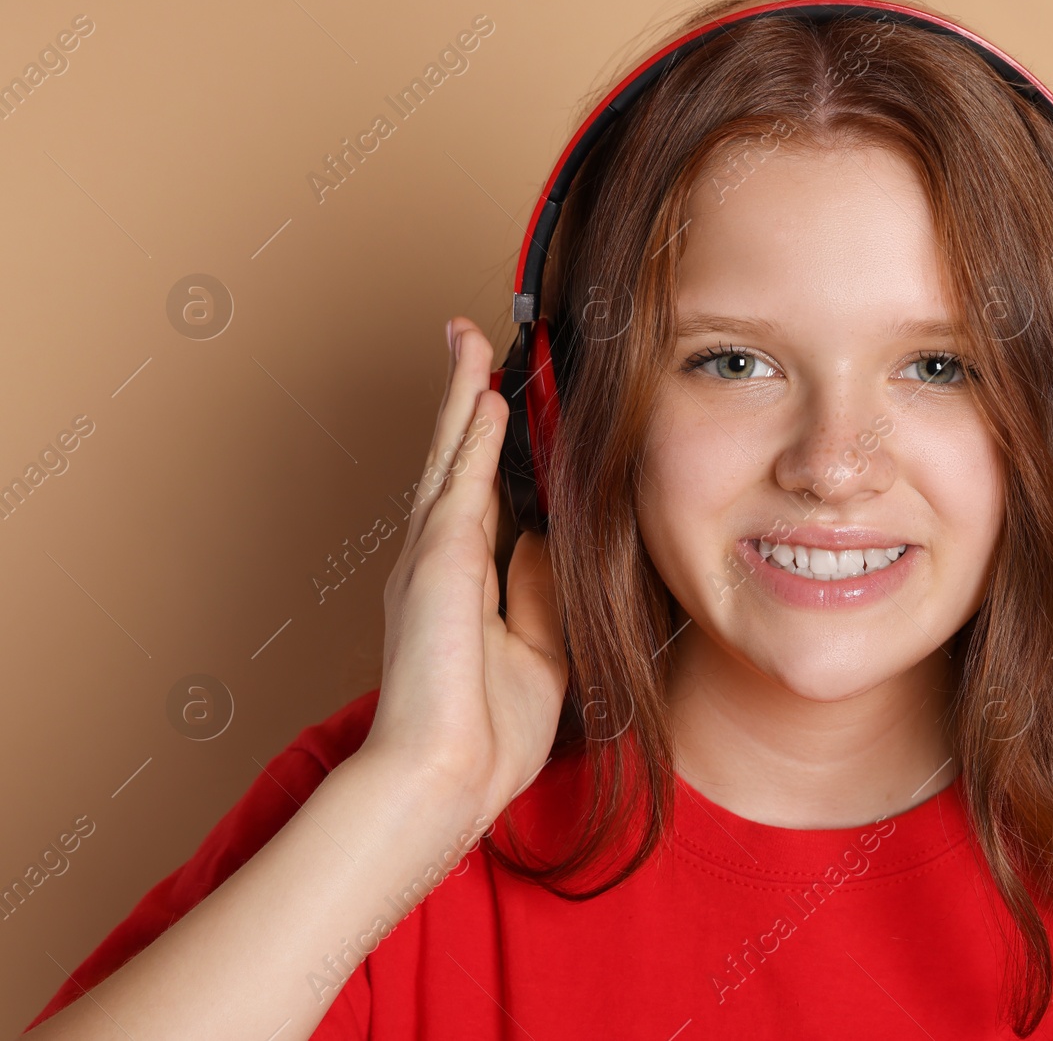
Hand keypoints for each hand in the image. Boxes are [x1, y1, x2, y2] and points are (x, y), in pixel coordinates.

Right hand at [358, 316, 568, 822]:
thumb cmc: (486, 735)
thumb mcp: (538, 649)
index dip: (490, 448)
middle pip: (455, 462)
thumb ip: (540, 589)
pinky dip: (471, 432)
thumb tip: (550, 536)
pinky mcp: (437, 559)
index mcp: (461, 584)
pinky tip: (485, 392)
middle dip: (465, 402)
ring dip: (463, 397)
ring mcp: (431, 557)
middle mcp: (438, 561)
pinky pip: (459, 480)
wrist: (444, 779)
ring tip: (471, 345)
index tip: (504, 405)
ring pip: (450, 456)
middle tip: (471, 346)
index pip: (480, 496)